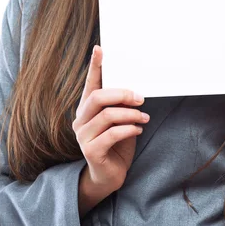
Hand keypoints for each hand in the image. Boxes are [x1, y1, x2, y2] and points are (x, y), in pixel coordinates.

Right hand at [72, 45, 149, 191]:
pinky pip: (112, 134)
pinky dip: (129, 129)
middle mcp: (80, 120)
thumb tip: (135, 91)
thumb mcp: (120, 122)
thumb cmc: (116, 146)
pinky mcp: (91, 151)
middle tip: (140, 98)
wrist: (108, 177)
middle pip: (97, 97)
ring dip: (130, 114)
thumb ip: (120, 107)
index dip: (95, 66)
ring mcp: (83, 136)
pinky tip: (138, 129)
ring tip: (144, 117)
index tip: (99, 48)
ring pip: (107, 115)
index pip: (90, 84)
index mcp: (87, 109)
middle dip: (122, 94)